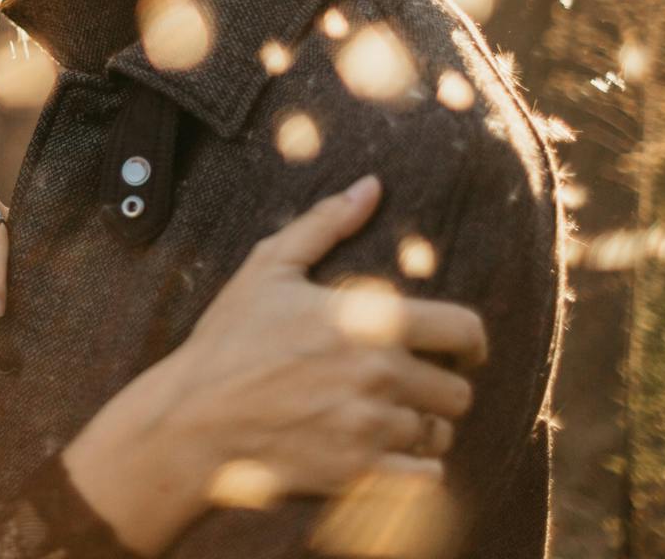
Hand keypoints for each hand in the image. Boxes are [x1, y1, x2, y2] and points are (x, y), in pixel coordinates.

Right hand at [168, 175, 484, 490]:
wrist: (192, 420)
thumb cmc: (229, 340)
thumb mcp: (269, 269)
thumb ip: (325, 224)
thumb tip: (370, 186)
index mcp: (368, 321)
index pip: (464, 331)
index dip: (472, 341)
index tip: (463, 350)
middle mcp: (379, 376)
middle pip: (457, 391)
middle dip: (439, 387)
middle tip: (410, 386)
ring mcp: (370, 429)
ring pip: (439, 435)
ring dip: (422, 428)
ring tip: (389, 418)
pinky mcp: (358, 474)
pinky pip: (425, 478)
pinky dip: (415, 469)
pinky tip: (387, 453)